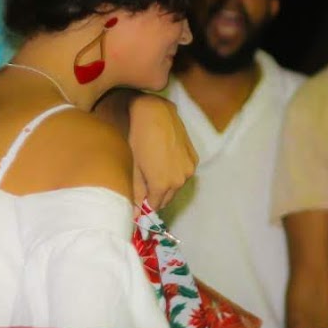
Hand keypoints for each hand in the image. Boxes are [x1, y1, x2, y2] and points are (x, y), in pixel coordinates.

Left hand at [127, 94, 198, 208]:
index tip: (139, 201)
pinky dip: (176, 172)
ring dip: (167, 184)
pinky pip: (184, 172)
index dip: (146, 204)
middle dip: (157, 196)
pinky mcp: (194, 158)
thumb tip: (135, 212)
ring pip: (177, 186)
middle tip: (145, 186)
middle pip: (168, 198)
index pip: (155, 205)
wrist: (155, 114)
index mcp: (163, 185)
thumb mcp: (134, 167)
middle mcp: (180, 180)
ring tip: (156, 169)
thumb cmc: (139, 139)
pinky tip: (166, 160)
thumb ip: (137, 191)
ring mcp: (189, 169)